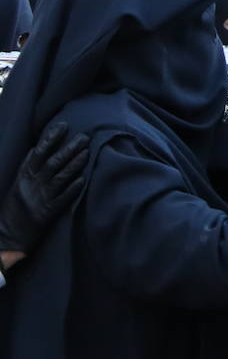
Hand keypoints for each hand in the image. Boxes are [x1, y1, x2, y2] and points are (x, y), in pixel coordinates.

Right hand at [0, 121, 89, 254]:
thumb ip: (28, 165)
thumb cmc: (15, 205)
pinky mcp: (48, 212)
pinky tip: (82, 179)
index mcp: (24, 175)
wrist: (8, 233)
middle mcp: (33, 184)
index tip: (64, 125)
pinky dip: (72, 188)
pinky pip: (62, 198)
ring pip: (60, 177)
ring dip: (74, 164)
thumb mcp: (18, 182)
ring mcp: (41, 197)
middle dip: (69, 148)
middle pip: (53, 162)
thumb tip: (37, 147)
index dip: (51, 138)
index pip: (39, 152)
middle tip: (84, 136)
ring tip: (87, 152)